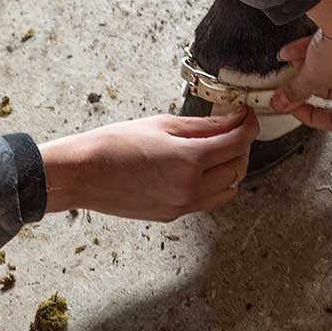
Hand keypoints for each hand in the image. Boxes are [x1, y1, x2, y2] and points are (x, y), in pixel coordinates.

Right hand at [39, 108, 259, 221]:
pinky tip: (198, 168)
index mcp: (189, 160)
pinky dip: (213, 184)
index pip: (237, 142)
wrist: (82, 174)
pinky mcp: (172, 215)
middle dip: (241, 146)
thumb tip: (233, 118)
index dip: (248, 125)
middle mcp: (190, 187)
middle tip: (232, 128)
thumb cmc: (115, 143)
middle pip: (238, 167)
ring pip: (228, 189)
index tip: (247, 115)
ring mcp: (182, 205)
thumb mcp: (162, 125)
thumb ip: (203, 125)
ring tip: (217, 150)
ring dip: (230, 169)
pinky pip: (207, 201)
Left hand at [271, 0, 331, 129]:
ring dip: (312, 63)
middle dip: (311, 84)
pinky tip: (297, 46)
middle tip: (293, 81)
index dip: (314, 117)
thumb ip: (296, 92)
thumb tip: (283, 102)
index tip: (297, 108)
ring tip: (292, 59)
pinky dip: (321, 47)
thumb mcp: (314, 75)